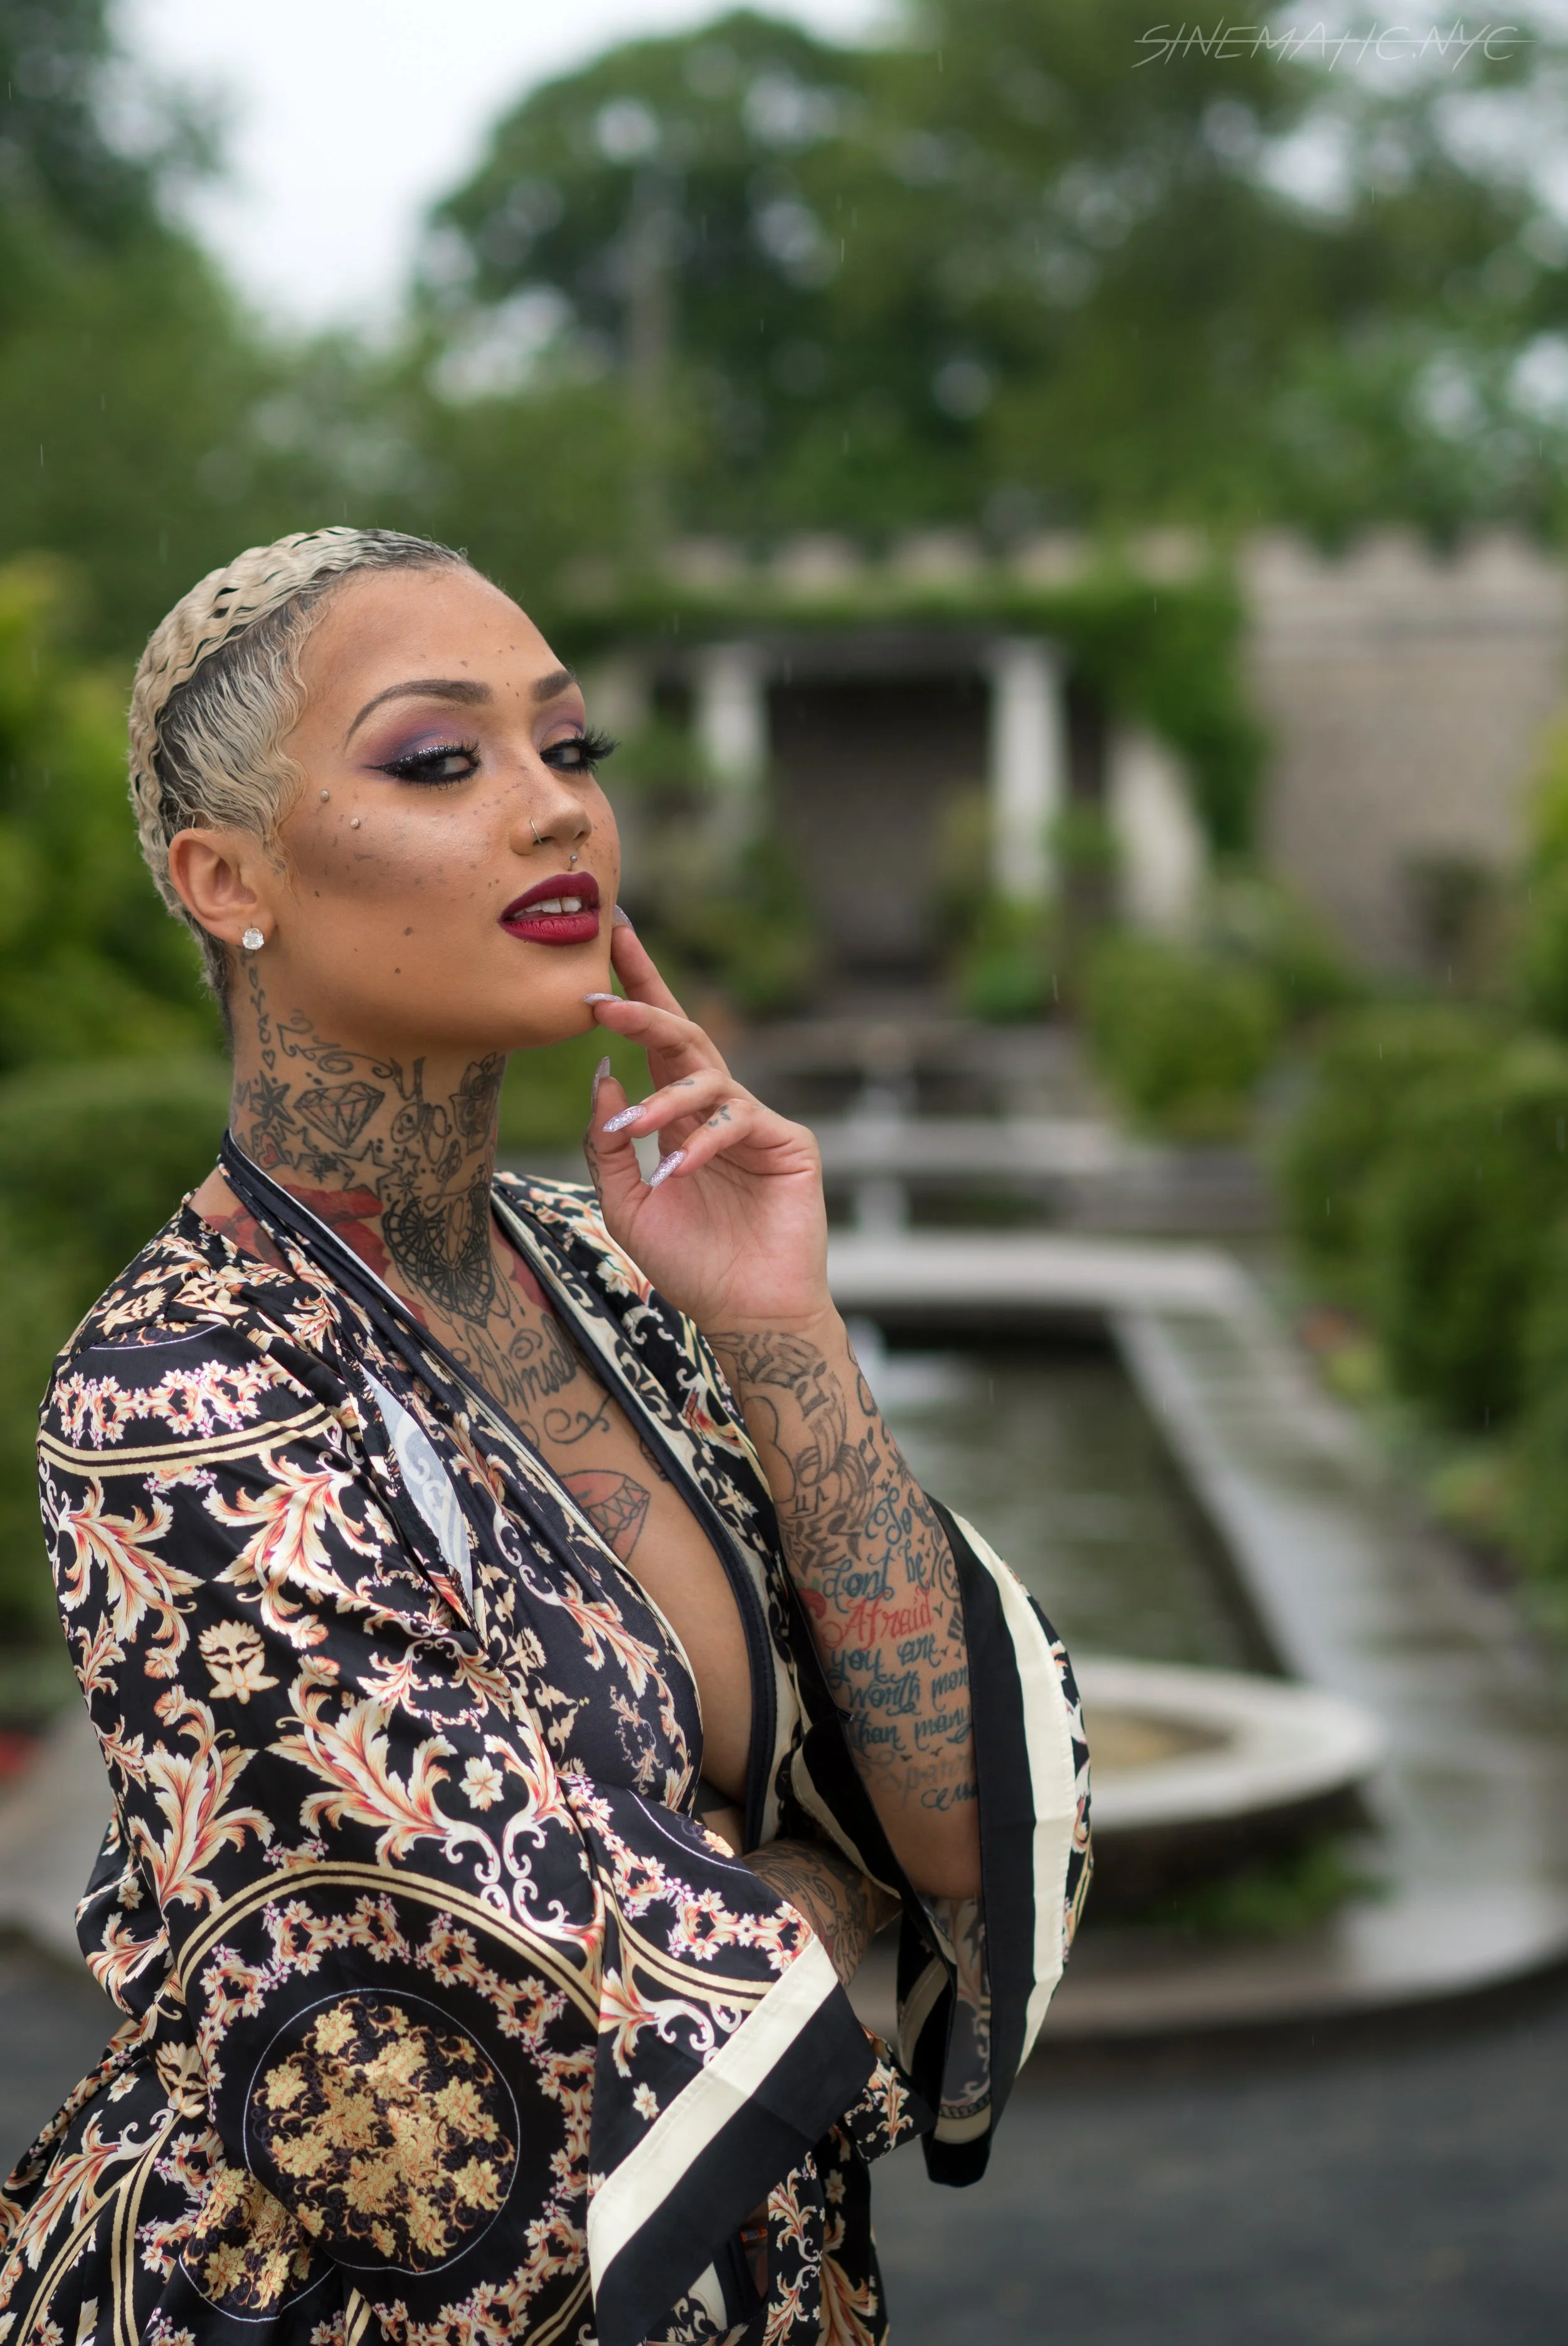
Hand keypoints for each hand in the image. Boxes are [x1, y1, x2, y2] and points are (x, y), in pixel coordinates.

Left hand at [581, 921, 832, 1334]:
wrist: (745, 1313)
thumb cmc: (689, 1263)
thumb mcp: (625, 1203)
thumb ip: (607, 1141)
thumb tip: (602, 1074)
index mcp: (679, 1118)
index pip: (654, 1043)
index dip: (634, 991)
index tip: (607, 940)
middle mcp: (716, 1110)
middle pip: (683, 1036)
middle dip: (642, 1006)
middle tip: (599, 996)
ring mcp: (755, 1123)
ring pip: (706, 1078)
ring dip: (663, 1097)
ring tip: (634, 1127)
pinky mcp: (789, 1143)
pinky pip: (739, 1122)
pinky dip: (703, 1142)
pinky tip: (679, 1171)